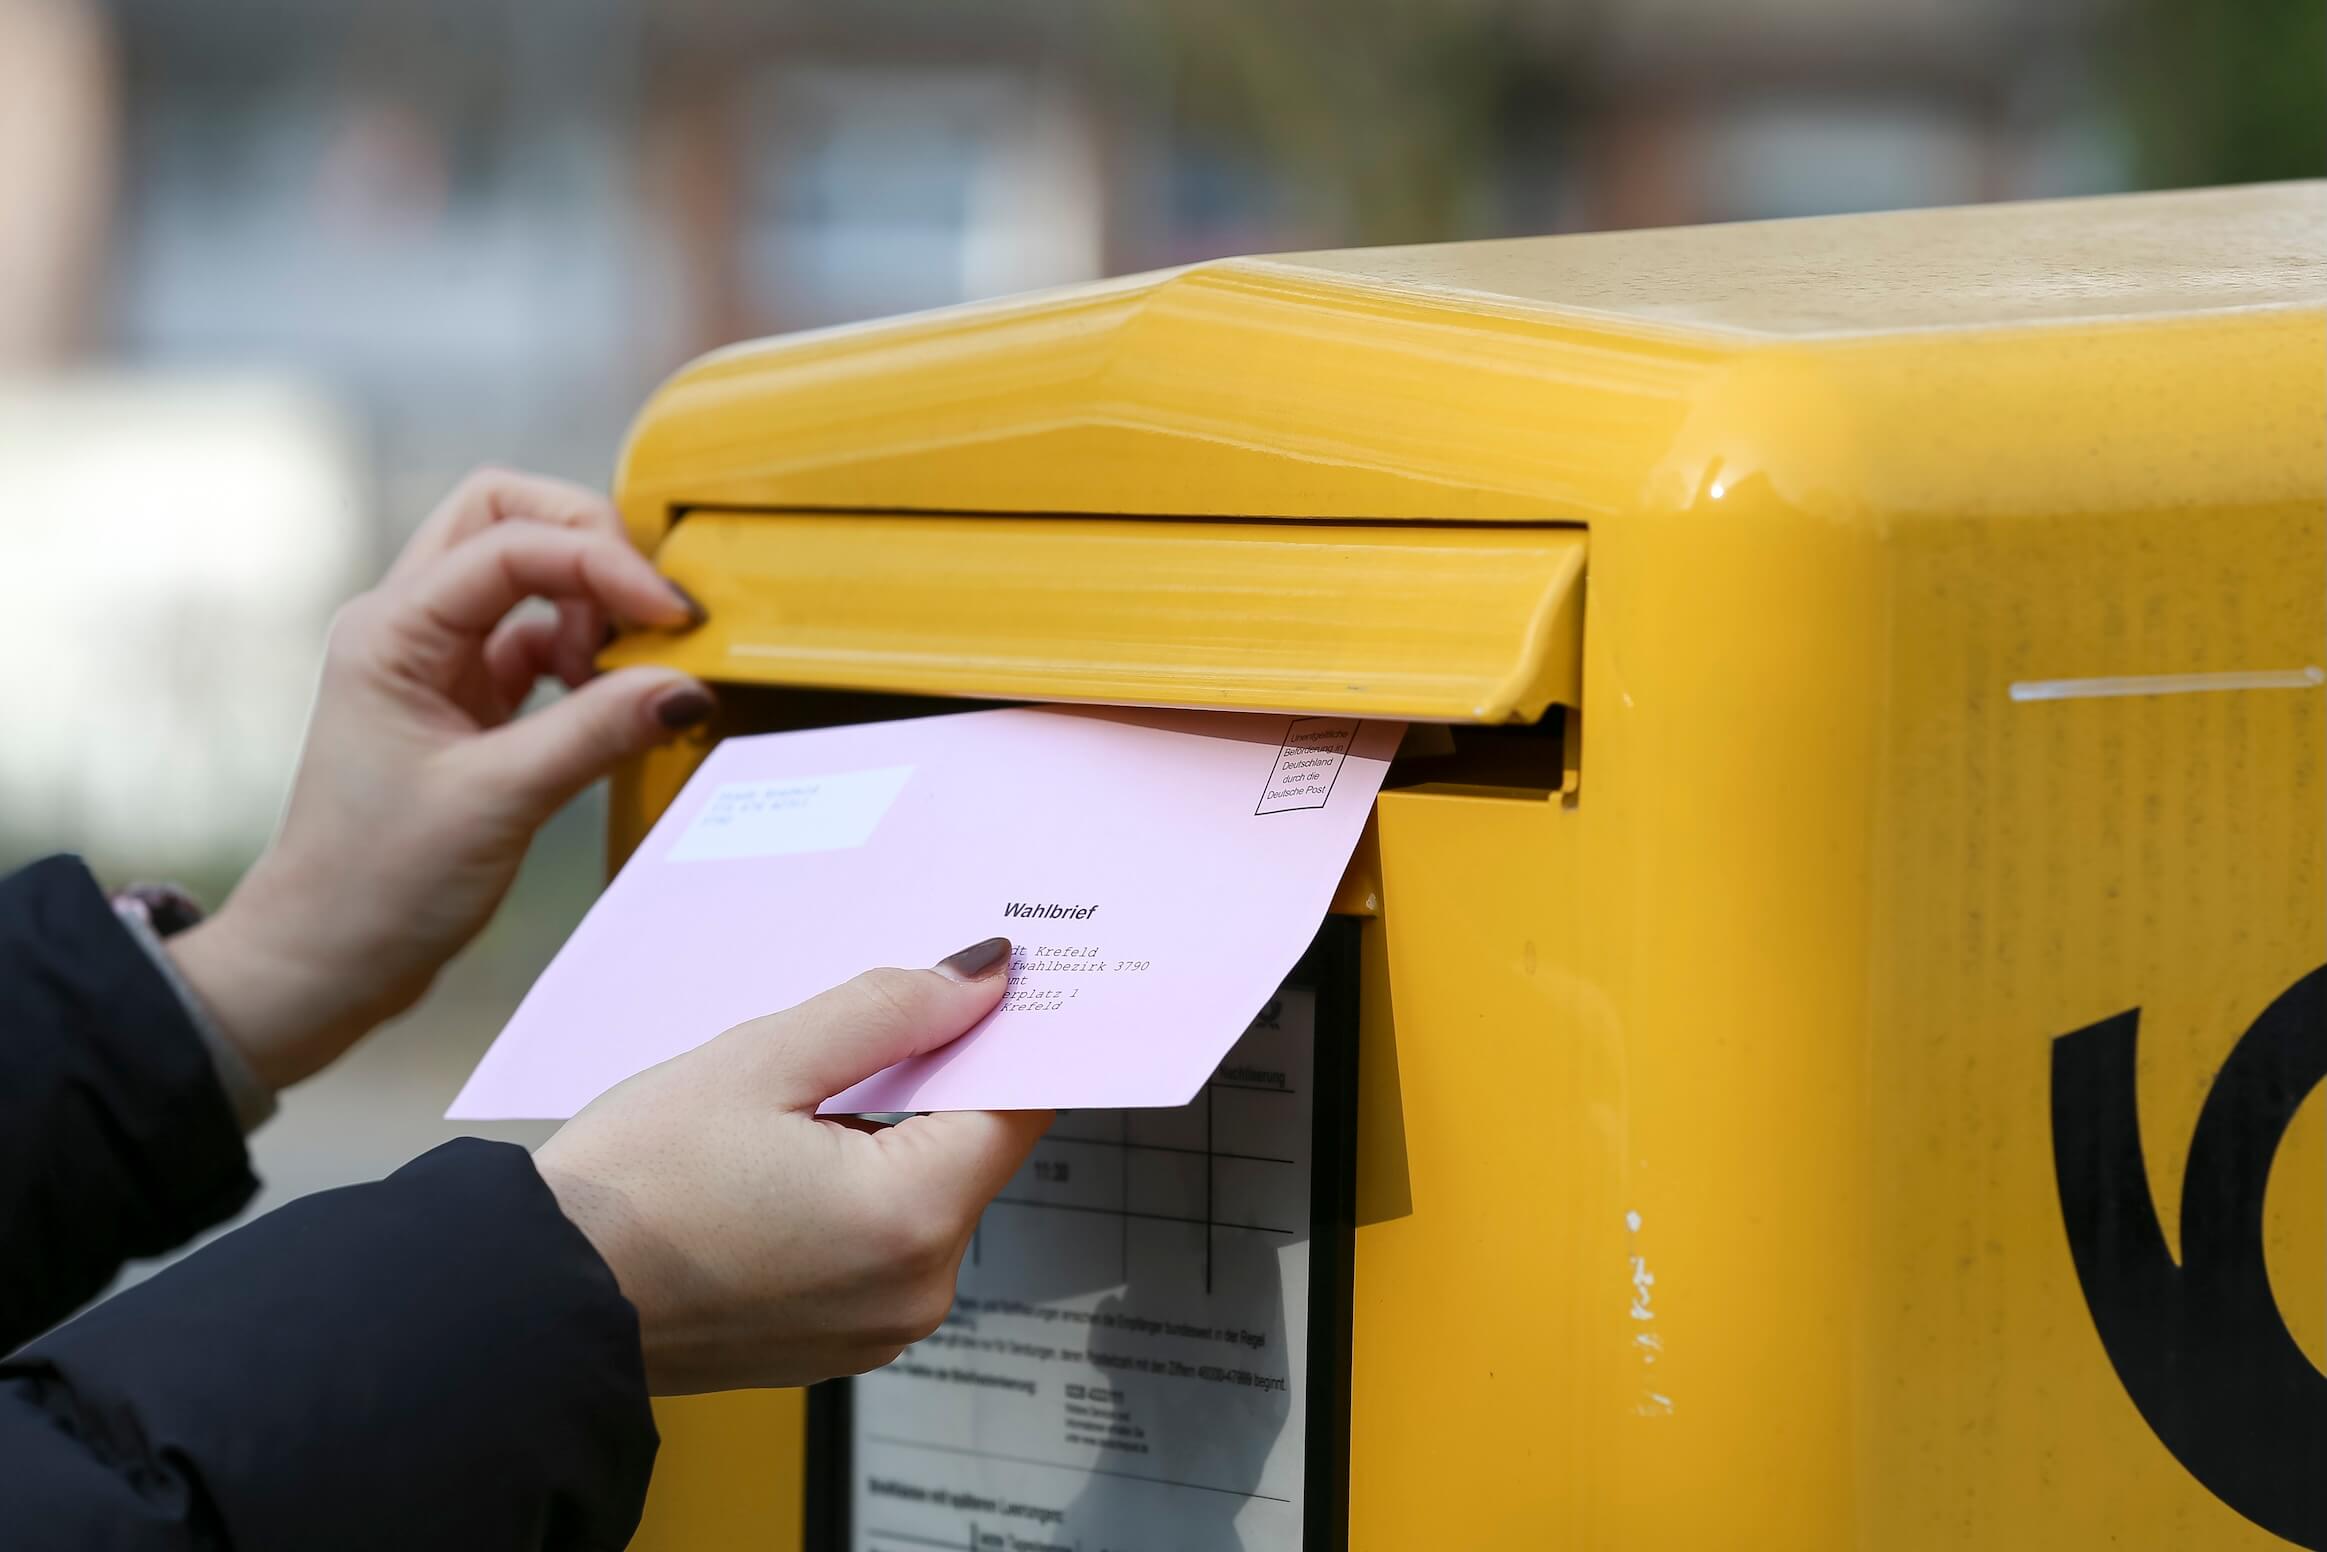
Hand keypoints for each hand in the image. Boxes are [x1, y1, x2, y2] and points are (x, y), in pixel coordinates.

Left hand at [169, 468, 714, 1089]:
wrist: (328, 958)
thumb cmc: (379, 885)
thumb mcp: (500, 802)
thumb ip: (597, 732)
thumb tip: (687, 685)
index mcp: (390, 630)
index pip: (510, 543)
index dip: (603, 565)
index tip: (674, 618)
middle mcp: (405, 624)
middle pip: (507, 518)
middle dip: (590, 544)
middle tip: (651, 611)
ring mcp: (435, 658)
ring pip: (525, 570)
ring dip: (589, 600)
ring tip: (627, 671)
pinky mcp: (465, 698)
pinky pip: (537, 636)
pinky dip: (585, 651)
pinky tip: (610, 698)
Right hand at [532, 939, 1051, 1394]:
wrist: (534, 1304)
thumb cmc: (632, 1184)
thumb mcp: (760, 1061)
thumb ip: (886, 1011)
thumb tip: (983, 976)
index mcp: (911, 1218)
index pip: (1016, 1107)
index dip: (1002, 1039)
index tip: (983, 987)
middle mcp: (917, 1290)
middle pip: (970, 1152)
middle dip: (930, 1083)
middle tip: (858, 1028)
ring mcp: (880, 1329)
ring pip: (924, 1197)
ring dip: (886, 1137)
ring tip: (796, 1101)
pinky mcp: (840, 1344)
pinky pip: (881, 1245)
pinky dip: (855, 1192)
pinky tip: (783, 1161)